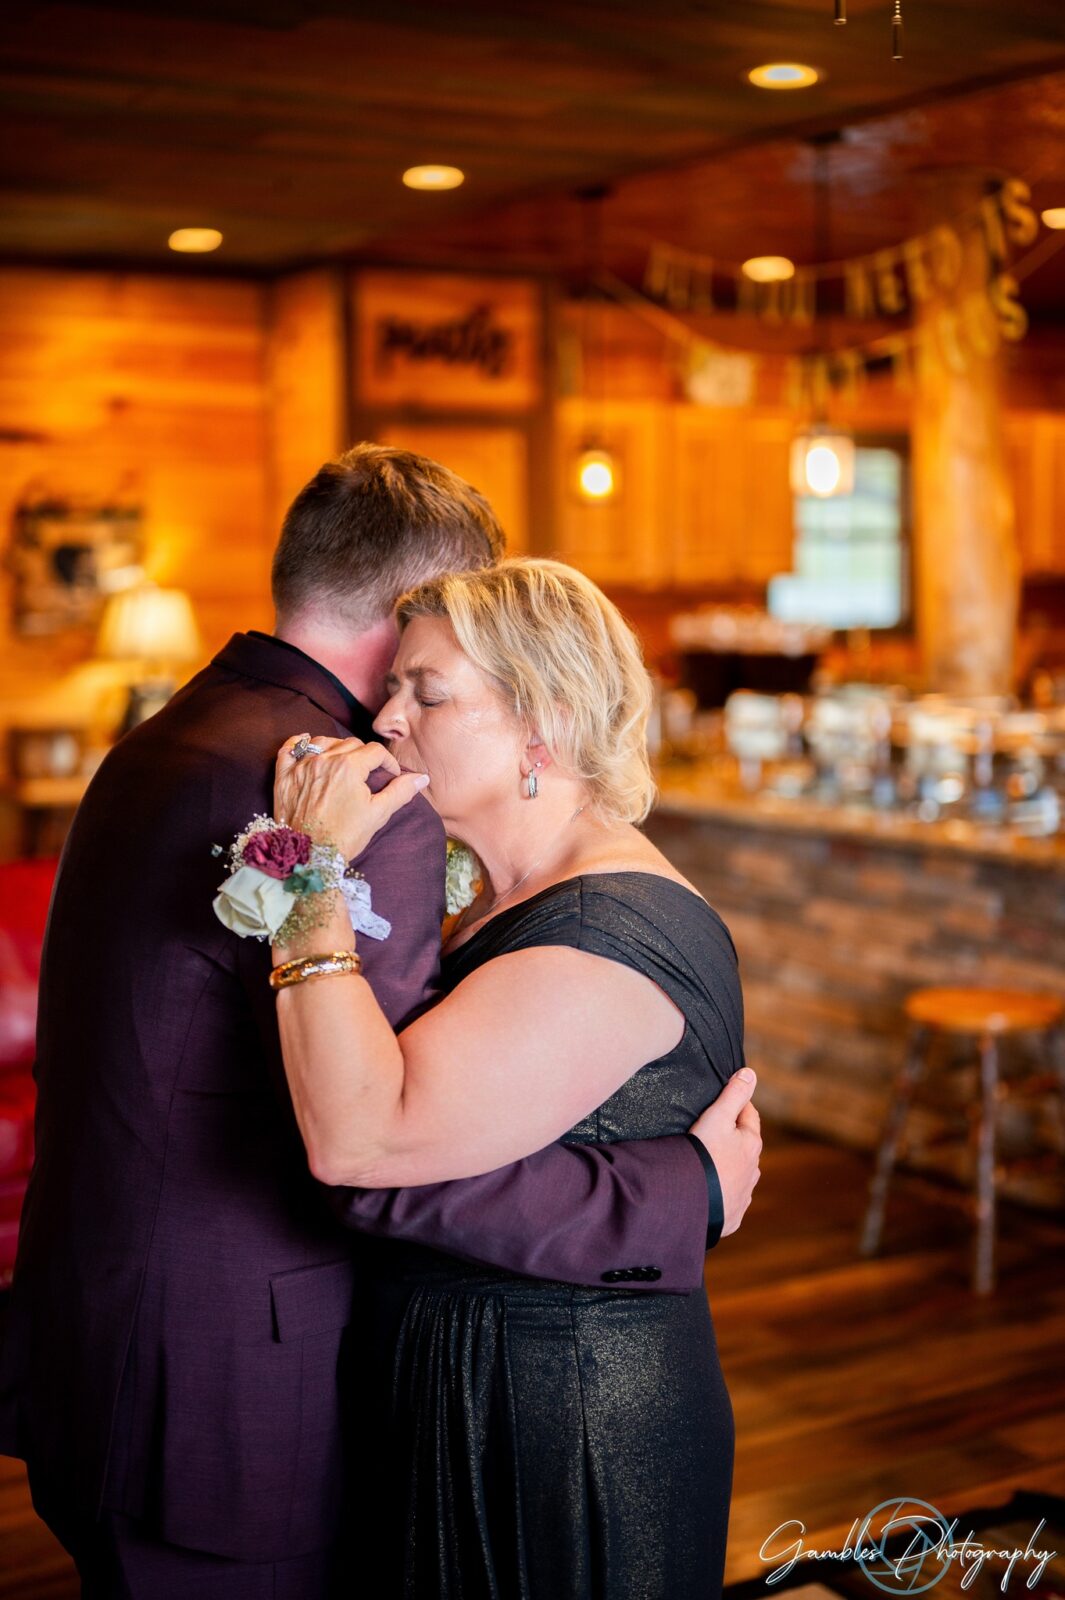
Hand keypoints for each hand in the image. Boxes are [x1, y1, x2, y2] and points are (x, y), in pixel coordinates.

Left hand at [273, 733, 429, 860]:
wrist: (309, 855)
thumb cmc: (344, 836)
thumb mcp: (378, 814)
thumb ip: (400, 791)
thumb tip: (422, 778)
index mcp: (349, 766)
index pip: (375, 751)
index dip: (388, 762)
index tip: (390, 775)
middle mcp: (325, 760)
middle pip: (351, 743)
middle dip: (364, 755)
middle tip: (368, 773)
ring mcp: (302, 766)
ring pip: (323, 742)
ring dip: (336, 747)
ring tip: (343, 761)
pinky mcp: (285, 776)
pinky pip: (289, 748)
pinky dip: (298, 743)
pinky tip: (305, 743)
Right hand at [689, 1069, 761, 1237]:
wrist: (692, 1201)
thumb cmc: (704, 1154)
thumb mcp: (717, 1117)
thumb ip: (733, 1094)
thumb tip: (750, 1073)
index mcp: (751, 1144)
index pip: (749, 1115)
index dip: (737, 1104)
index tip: (725, 1099)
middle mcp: (753, 1170)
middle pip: (745, 1146)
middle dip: (734, 1138)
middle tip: (712, 1131)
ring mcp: (743, 1195)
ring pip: (740, 1174)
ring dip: (729, 1167)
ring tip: (709, 1164)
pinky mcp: (732, 1216)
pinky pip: (729, 1200)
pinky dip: (722, 1193)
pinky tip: (709, 1192)